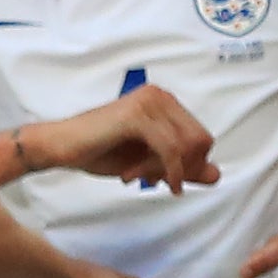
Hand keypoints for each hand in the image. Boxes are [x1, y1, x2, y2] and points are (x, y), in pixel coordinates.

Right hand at [25, 84, 219, 193]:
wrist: (61, 147)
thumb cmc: (99, 151)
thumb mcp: (149, 163)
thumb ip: (182, 167)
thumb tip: (217, 174)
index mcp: (165, 102)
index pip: (201, 137)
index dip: (189, 164)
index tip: (163, 178)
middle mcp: (161, 96)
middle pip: (200, 141)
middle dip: (183, 167)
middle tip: (153, 181)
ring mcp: (150, 102)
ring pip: (185, 147)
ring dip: (168, 171)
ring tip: (140, 177)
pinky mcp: (138, 116)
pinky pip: (169, 149)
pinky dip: (167, 170)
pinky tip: (152, 181)